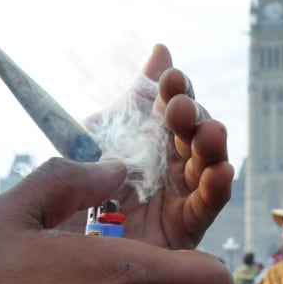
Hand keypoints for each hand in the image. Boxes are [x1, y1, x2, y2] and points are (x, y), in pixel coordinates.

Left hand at [79, 43, 233, 248]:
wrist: (62, 235)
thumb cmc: (83, 179)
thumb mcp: (104, 130)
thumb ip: (137, 95)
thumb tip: (162, 48)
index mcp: (155, 135)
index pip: (175, 105)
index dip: (177, 89)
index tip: (169, 77)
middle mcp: (172, 161)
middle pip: (194, 131)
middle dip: (191, 115)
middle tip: (177, 107)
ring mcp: (181, 193)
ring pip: (208, 164)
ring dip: (211, 145)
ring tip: (208, 132)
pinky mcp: (185, 228)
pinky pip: (208, 206)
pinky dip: (217, 187)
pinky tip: (220, 171)